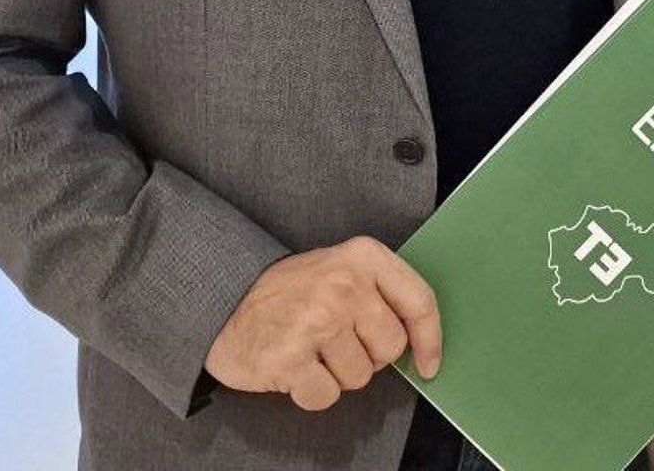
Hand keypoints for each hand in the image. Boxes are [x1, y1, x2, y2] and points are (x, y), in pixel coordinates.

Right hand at [204, 234, 441, 410]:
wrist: (223, 301)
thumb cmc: (290, 293)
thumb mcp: (341, 269)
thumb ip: (380, 293)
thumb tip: (419, 339)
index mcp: (363, 257)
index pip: (419, 301)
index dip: (430, 339)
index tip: (430, 364)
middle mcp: (344, 284)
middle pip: (391, 348)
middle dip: (369, 357)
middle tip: (337, 344)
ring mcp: (317, 320)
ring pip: (360, 377)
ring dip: (337, 375)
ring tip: (311, 351)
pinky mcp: (290, 357)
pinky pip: (326, 396)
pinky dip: (311, 392)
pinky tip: (295, 369)